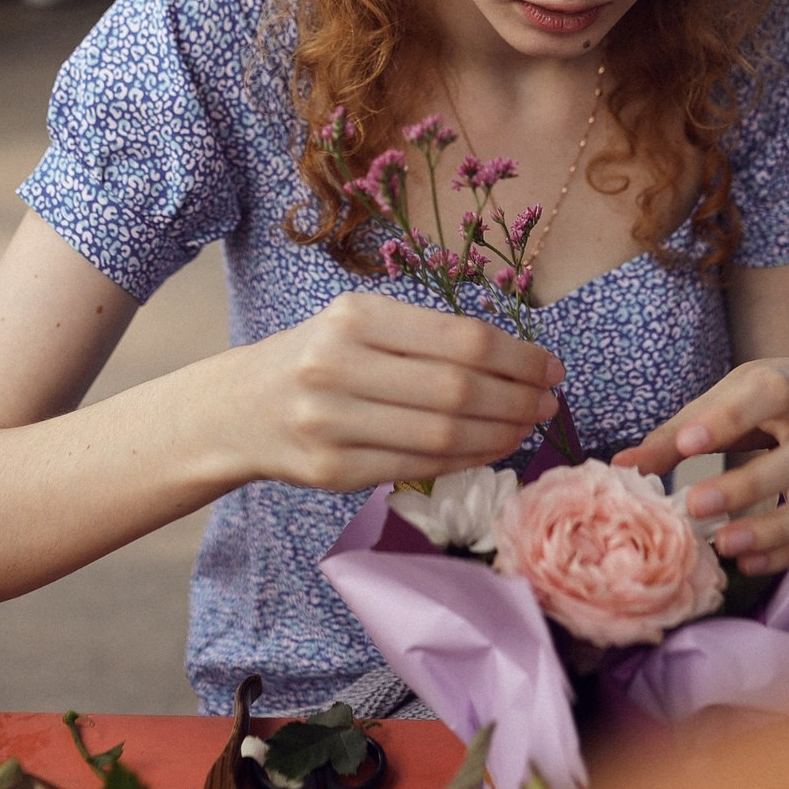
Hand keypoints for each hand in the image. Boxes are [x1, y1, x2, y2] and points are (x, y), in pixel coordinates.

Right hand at [230, 294, 562, 491]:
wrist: (237, 408)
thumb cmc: (317, 359)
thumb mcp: (358, 324)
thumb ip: (426, 337)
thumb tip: (520, 363)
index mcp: (354, 317)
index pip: (461, 340)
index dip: (519, 358)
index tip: (550, 368)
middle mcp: (337, 366)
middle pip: (458, 390)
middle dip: (518, 400)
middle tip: (549, 403)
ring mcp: (330, 423)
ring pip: (443, 436)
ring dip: (501, 435)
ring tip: (527, 427)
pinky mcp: (331, 472)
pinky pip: (418, 469)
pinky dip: (466, 461)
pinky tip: (490, 450)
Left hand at [615, 357, 788, 574]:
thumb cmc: (757, 402)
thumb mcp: (719, 400)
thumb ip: (676, 435)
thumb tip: (622, 467)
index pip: (767, 395)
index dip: (728, 418)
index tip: (686, 444)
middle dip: (750, 485)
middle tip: (697, 506)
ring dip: (774, 530)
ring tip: (724, 545)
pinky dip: (787, 553)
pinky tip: (748, 563)